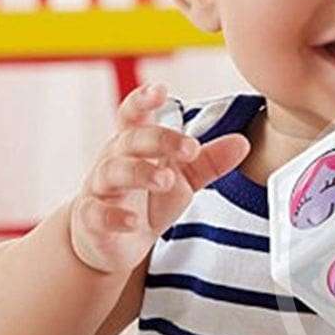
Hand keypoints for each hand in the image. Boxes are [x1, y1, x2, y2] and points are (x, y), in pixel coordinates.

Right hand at [68, 83, 249, 274]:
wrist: (114, 244)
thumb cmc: (147, 202)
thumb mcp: (181, 180)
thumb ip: (208, 162)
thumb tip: (243, 142)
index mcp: (133, 145)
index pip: (133, 115)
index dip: (143, 100)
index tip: (161, 90)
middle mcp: (113, 160)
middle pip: (129, 139)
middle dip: (158, 140)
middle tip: (190, 149)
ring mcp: (99, 190)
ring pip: (111, 172)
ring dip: (139, 173)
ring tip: (167, 180)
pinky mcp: (91, 219)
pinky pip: (96, 214)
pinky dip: (113, 217)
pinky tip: (133, 222)